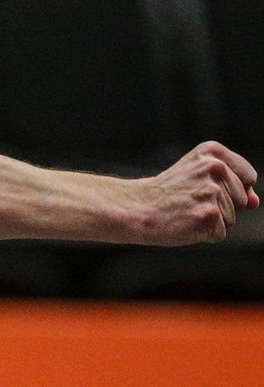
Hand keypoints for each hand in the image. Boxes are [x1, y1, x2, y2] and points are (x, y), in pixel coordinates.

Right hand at [136, 142, 258, 245]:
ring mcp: (211, 192)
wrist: (134, 208)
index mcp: (212, 152)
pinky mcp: (208, 215)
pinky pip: (220, 233)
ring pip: (232, 218)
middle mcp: (215, 168)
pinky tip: (184, 223)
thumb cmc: (166, 194)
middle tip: (187, 201)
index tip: (201, 188)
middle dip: (220, 206)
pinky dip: (203, 234)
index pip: (248, 177)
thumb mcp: (197, 176)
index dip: (230, 189)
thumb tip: (254, 202)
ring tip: (184, 211)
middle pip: (241, 199)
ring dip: (211, 220)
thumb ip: (234, 185)